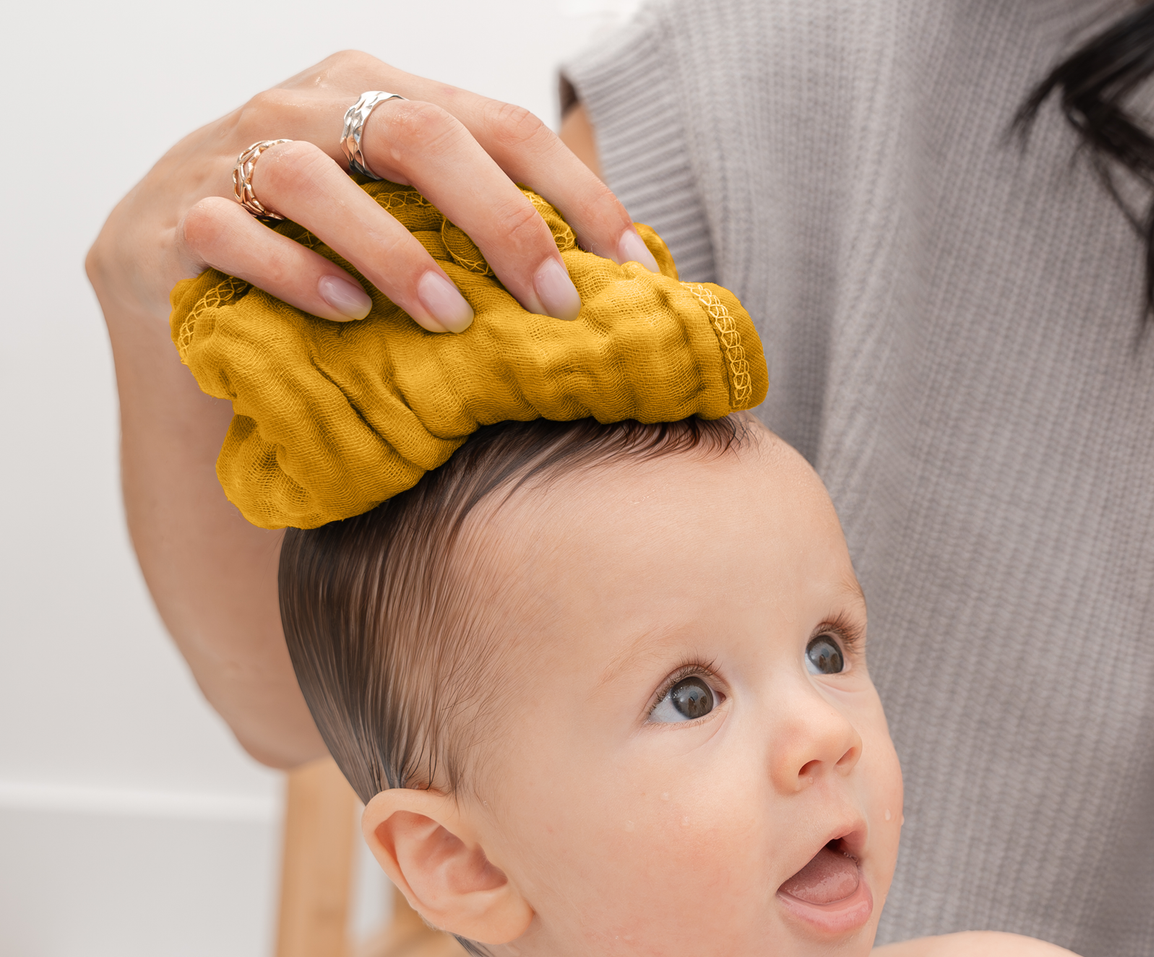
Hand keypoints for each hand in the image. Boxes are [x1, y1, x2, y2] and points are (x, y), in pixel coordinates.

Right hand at [87, 51, 643, 330]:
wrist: (185, 295)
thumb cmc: (330, 272)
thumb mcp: (412, 233)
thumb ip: (483, 233)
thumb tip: (620, 285)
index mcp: (383, 96)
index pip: (500, 125)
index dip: (577, 194)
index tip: (635, 270)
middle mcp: (308, 105)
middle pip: (421, 134)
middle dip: (503, 221)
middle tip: (557, 304)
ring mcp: (231, 155)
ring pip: (315, 176)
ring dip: (396, 252)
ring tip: (453, 320)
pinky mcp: (174, 220)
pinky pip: (231, 232)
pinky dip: (296, 273)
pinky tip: (349, 316)